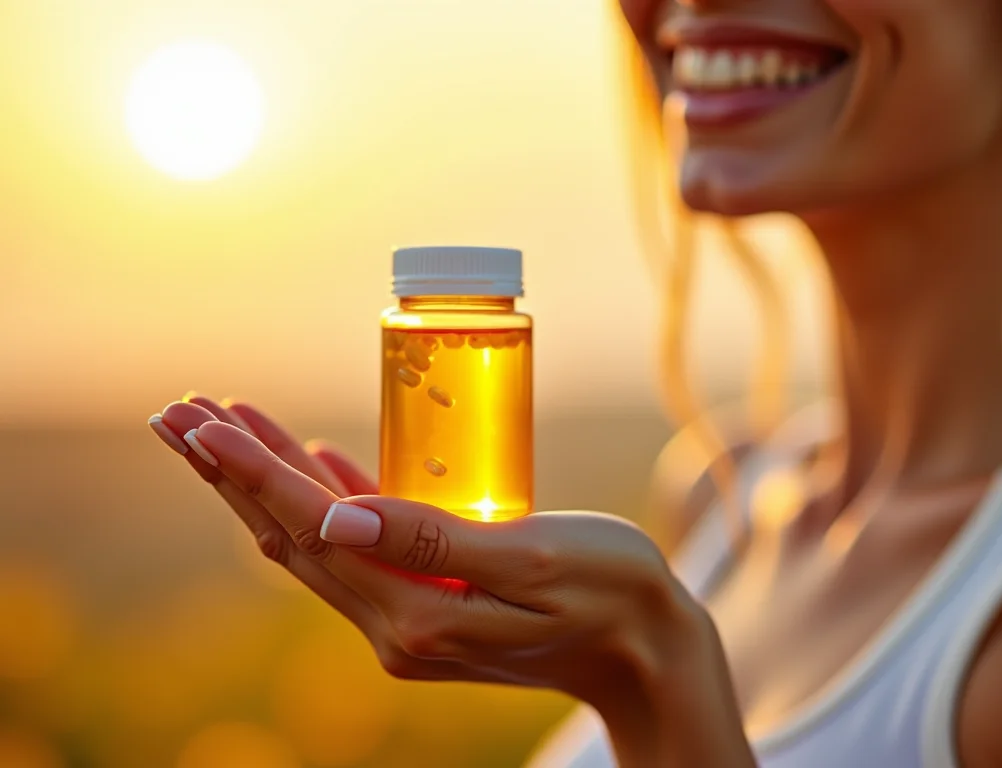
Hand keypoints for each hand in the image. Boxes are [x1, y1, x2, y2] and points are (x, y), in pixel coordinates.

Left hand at [148, 397, 719, 722]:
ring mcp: (409, 623)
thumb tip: (336, 513)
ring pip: (314, 544)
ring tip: (215, 429)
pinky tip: (311, 465)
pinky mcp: (428, 610)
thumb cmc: (612, 591)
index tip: (204, 419)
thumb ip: (434, 540)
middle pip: (292, 538)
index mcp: (417, 616)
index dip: (254, 472)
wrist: (648, 653)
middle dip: (230, 474)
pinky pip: (359, 552)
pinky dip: (325, 505)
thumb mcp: (533, 557)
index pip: (313, 532)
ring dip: (262, 485)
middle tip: (174, 413)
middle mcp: (398, 628)